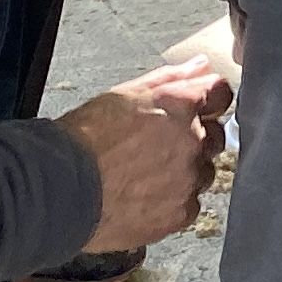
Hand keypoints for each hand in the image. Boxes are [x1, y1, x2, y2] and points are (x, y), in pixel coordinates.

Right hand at [59, 65, 232, 254]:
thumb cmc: (84, 139)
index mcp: (181, 106)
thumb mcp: (125, 94)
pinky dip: (174, 202)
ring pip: (203, 173)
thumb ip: (172, 78)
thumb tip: (200, 67)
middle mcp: (192, 142)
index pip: (221, 94)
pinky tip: (145, 198)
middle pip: (215, 137)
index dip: (209, 101)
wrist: (60, 188)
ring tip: (146, 176)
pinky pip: (190, 205)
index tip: (199, 109)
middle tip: (160, 147)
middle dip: (195, 139)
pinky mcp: (179, 214)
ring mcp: (188, 180)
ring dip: (185, 172)